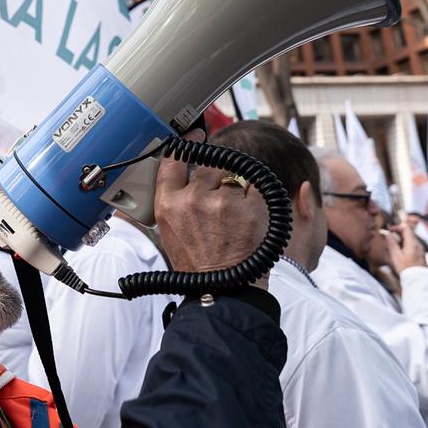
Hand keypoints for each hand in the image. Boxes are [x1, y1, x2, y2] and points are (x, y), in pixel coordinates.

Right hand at [152, 149, 270, 284]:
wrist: (225, 291)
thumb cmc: (198, 267)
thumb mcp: (170, 233)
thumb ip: (176, 202)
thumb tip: (189, 176)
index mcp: (168, 206)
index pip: (173, 160)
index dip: (186, 144)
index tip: (196, 136)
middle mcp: (192, 200)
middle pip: (211, 165)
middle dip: (220, 176)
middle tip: (226, 196)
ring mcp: (223, 202)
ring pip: (236, 177)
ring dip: (240, 190)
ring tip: (238, 217)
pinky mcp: (250, 208)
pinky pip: (258, 189)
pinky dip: (258, 200)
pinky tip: (252, 220)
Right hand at [382, 226, 425, 271]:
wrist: (418, 280)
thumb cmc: (407, 269)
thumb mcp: (396, 256)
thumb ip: (392, 244)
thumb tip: (388, 234)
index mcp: (412, 243)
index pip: (405, 228)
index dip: (396, 227)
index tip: (389, 231)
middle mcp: (418, 244)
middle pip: (408, 234)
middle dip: (398, 234)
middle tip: (389, 240)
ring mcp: (420, 249)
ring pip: (410, 240)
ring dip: (401, 241)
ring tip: (394, 249)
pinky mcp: (420, 254)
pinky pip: (412, 246)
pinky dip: (406, 246)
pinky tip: (400, 254)